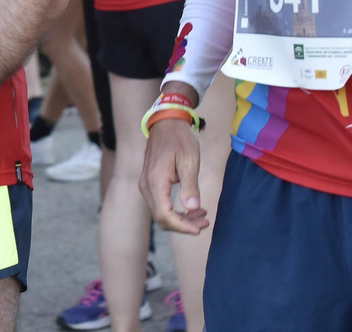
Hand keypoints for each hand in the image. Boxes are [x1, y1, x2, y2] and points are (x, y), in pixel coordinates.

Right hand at [141, 116, 207, 233]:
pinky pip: (159, 204)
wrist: (166, 123)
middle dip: (184, 225)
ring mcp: (146, 185)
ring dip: (181, 219)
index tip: (200, 228)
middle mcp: (147, 186)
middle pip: (162, 218)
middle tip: (205, 221)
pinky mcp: (149, 183)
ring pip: (160, 213)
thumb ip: (190, 186)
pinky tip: (191, 207)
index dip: (182, 227)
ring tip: (202, 215)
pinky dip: (175, 211)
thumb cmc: (179, 139)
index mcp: (156, 181)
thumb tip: (192, 209)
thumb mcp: (189, 161)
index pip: (165, 215)